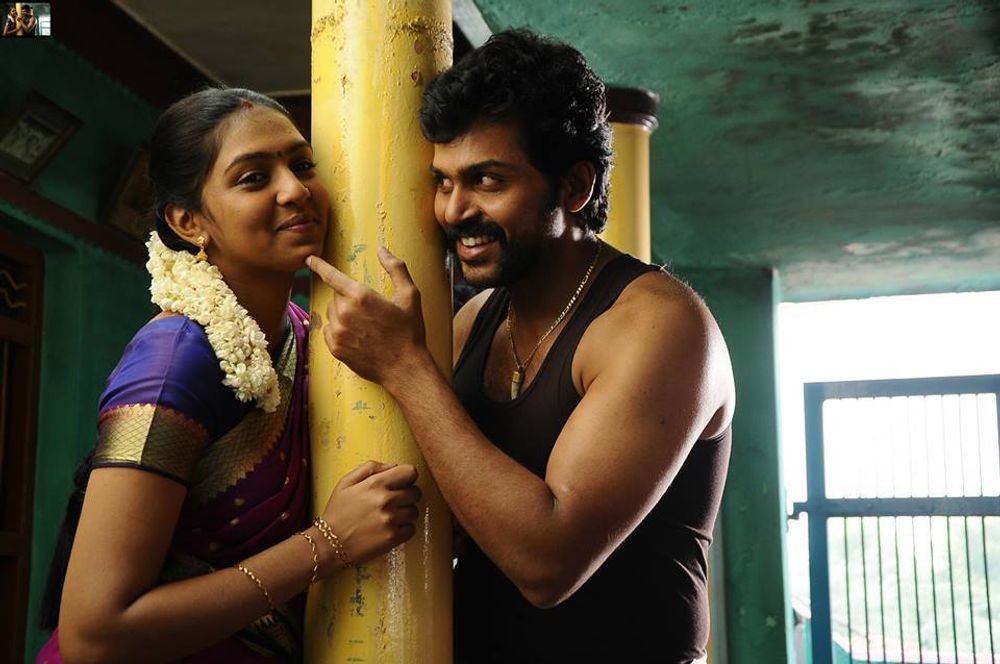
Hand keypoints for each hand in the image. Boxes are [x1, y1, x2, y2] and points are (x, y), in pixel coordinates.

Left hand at [307, 248, 427, 387]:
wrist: (405, 368)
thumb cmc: (409, 331)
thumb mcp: (410, 296)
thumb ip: (396, 268)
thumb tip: (382, 250)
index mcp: (361, 296)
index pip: (332, 276)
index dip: (319, 266)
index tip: (309, 260)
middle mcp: (345, 313)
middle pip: (336, 296)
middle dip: (348, 298)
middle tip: (370, 312)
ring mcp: (338, 332)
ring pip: (332, 313)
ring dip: (343, 314)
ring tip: (365, 326)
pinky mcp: (335, 348)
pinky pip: (329, 331)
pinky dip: (339, 330)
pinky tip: (357, 336)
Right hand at [319, 460, 421, 569]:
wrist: (329, 545)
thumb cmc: (337, 512)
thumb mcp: (346, 482)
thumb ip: (371, 468)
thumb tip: (395, 465)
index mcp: (375, 484)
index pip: (410, 472)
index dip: (407, 477)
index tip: (400, 483)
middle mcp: (386, 500)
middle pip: (416, 492)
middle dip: (407, 495)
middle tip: (393, 502)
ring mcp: (391, 520)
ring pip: (415, 511)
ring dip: (405, 513)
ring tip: (389, 517)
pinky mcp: (393, 538)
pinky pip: (412, 529)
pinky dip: (404, 529)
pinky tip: (389, 528)